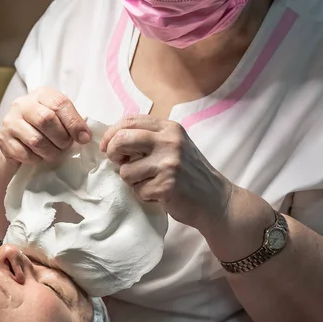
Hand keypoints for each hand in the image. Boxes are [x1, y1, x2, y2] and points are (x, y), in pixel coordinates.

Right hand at [0, 87, 90, 164]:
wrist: (15, 141)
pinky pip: (26, 154)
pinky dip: (37, 159)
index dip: (74, 123)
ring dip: (51, 152)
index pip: (59, 103)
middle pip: (46, 120)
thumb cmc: (43, 129)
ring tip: (54, 153)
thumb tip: (84, 136)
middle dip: (61, 138)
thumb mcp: (58, 119)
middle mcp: (22, 104)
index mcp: (41, 94)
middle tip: (66, 146)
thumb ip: (71, 122)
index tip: (84, 138)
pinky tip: (38, 156)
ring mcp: (10, 121)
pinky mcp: (3, 140)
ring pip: (36, 140)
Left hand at [100, 115, 231, 232]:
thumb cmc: (189, 173)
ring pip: (126, 171)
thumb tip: (113, 140)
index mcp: (169, 128)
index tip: (107, 147)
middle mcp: (169, 142)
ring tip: (150, 183)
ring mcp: (169, 164)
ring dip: (133, 182)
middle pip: (122, 140)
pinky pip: (138, 191)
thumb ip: (149, 138)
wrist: (215, 199)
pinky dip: (145, 195)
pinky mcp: (166, 186)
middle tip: (120, 163)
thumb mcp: (174, 145)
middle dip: (113, 154)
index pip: (129, 121)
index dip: (111, 134)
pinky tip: (160, 194)